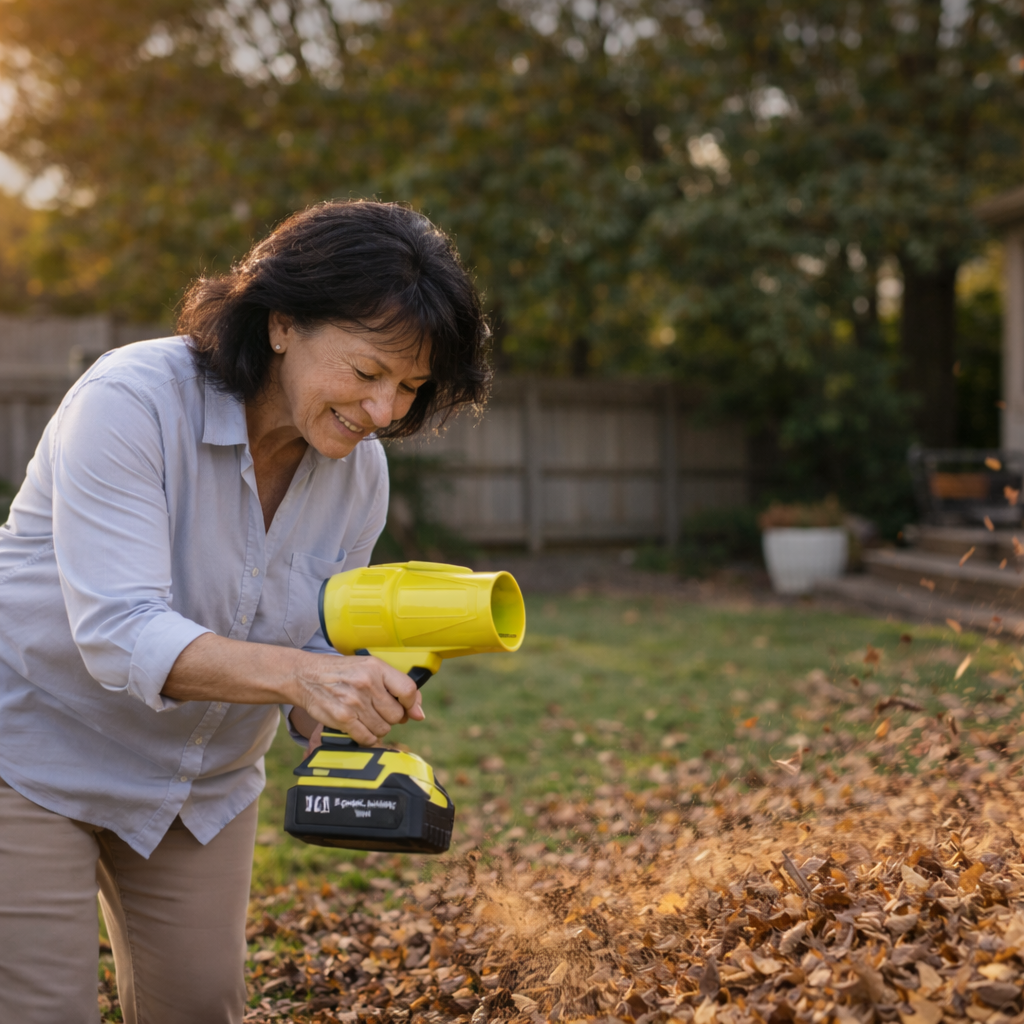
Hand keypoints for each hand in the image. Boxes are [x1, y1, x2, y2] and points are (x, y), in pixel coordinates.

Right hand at [292, 653, 424, 746]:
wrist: (306, 676)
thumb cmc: (342, 672)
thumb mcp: (369, 667)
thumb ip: (396, 686)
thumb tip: (419, 714)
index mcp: (376, 668)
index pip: (408, 690)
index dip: (412, 704)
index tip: (408, 709)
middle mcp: (367, 684)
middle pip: (396, 715)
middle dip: (392, 717)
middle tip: (379, 710)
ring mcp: (354, 702)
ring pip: (383, 729)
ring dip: (378, 727)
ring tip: (366, 716)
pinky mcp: (342, 719)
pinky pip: (368, 738)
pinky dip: (367, 738)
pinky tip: (360, 727)